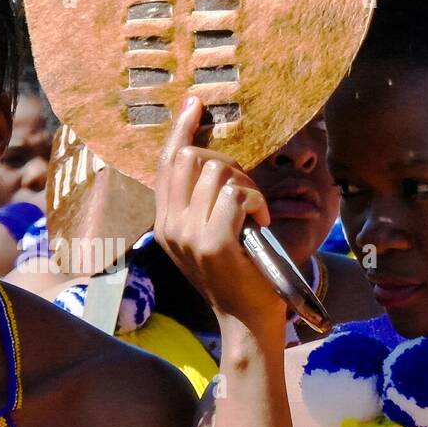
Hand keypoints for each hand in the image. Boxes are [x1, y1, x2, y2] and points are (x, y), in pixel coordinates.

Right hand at [154, 97, 286, 339]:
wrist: (247, 322)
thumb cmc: (238, 275)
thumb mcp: (209, 236)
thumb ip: (201, 202)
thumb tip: (210, 155)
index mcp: (165, 223)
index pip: (166, 163)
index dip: (182, 130)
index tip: (195, 104)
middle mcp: (170, 227)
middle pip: (191, 159)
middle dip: (227, 163)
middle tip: (247, 192)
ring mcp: (188, 235)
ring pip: (218, 174)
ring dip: (247, 186)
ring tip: (256, 214)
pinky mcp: (213, 243)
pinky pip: (236, 195)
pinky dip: (257, 202)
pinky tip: (262, 223)